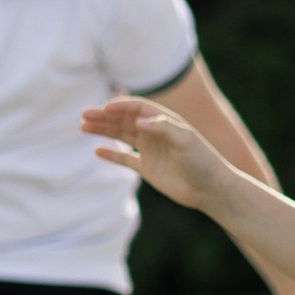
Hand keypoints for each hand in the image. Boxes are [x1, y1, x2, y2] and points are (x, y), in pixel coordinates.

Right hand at [83, 95, 222, 212]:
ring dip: (103, 131)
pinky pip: (125, 158)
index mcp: (165, 121)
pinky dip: (111, 154)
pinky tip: (97, 150)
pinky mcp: (147, 168)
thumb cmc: (202, 161)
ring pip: (121, 136)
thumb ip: (163, 128)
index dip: (120, 106)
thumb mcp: (186, 140)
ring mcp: (150, 150)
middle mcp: (155, 133)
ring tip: (83, 127)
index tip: (104, 108)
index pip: (138, 108)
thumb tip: (138, 122)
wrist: (211, 189)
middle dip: (104, 117)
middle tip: (84, 114)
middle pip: (124, 120)